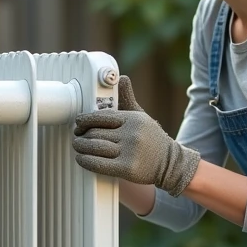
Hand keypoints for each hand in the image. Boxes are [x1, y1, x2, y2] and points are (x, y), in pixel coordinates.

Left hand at [72, 76, 199, 196]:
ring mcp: (130, 152)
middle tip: (77, 136)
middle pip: (95, 132)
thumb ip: (127, 99)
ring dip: (81, 147)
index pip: (101, 116)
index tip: (79, 122)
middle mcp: (131, 134)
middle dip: (81, 134)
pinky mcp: (127, 169)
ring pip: (94, 146)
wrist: (170, 163)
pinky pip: (98, 163)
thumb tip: (122, 78)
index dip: (85, 119)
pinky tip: (82, 158)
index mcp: (133, 119)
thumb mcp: (141, 117)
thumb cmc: (151, 139)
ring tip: (78, 146)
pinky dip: (85, 160)